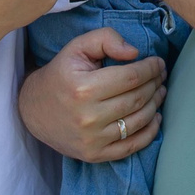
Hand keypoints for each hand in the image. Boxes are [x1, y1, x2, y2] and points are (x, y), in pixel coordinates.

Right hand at [18, 27, 164, 161]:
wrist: (33, 109)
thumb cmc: (60, 74)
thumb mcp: (77, 48)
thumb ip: (105, 39)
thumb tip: (135, 53)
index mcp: (83, 88)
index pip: (131, 77)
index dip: (150, 68)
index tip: (158, 62)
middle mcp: (88, 117)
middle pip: (137, 99)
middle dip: (155, 84)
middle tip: (161, 75)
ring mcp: (92, 140)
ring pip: (138, 121)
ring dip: (156, 105)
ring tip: (160, 91)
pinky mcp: (94, 155)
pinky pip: (132, 146)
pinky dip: (150, 132)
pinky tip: (156, 117)